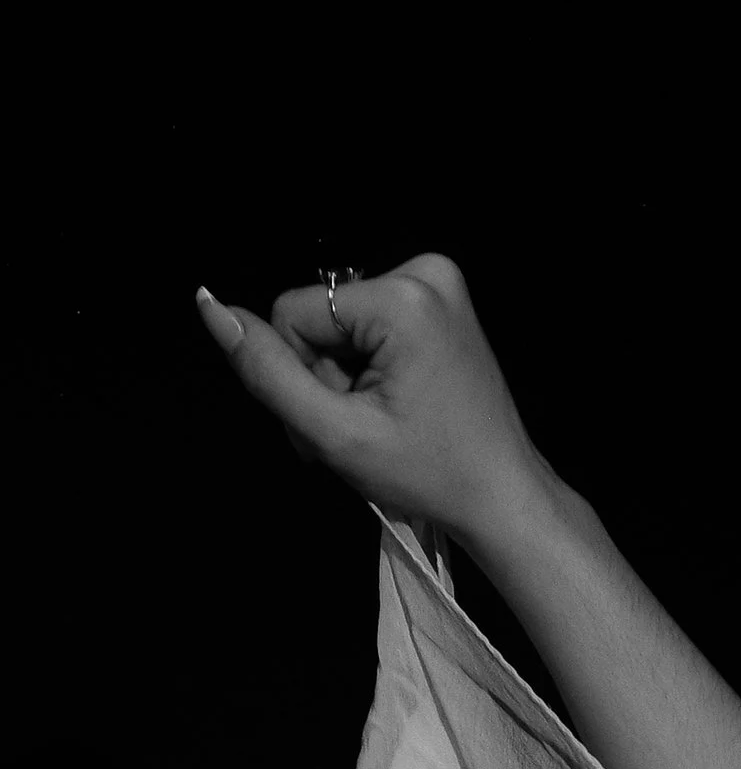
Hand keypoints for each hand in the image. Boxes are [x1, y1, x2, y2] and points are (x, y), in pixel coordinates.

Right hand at [194, 257, 544, 564]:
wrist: (503, 497)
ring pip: (340, 325)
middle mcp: (425, 271)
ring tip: (382, 423)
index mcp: (403, 297)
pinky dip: (370, 369)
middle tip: (361, 432)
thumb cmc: (432, 476)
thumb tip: (209, 307)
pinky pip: (370, 324)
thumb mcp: (335, 434)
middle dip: (327, 379)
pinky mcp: (441, 298)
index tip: (338, 425)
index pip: (292, 313)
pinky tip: (397, 405)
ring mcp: (438, 281)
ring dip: (346, 379)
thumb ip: (266, 372)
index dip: (301, 376)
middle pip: (318, 317)